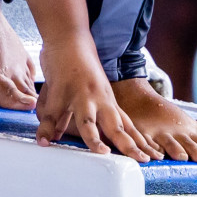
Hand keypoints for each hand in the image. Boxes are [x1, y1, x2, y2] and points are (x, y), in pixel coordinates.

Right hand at [35, 36, 157, 161]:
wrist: (70, 36)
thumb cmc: (81, 64)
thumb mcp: (90, 92)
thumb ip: (87, 117)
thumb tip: (85, 136)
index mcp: (108, 101)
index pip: (127, 125)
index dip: (138, 142)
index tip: (151, 158)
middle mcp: (98, 100)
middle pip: (116, 126)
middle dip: (127, 144)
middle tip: (140, 160)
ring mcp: (80, 96)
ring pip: (88, 122)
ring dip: (94, 138)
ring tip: (100, 153)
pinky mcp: (61, 90)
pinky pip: (52, 115)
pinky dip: (46, 129)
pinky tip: (44, 141)